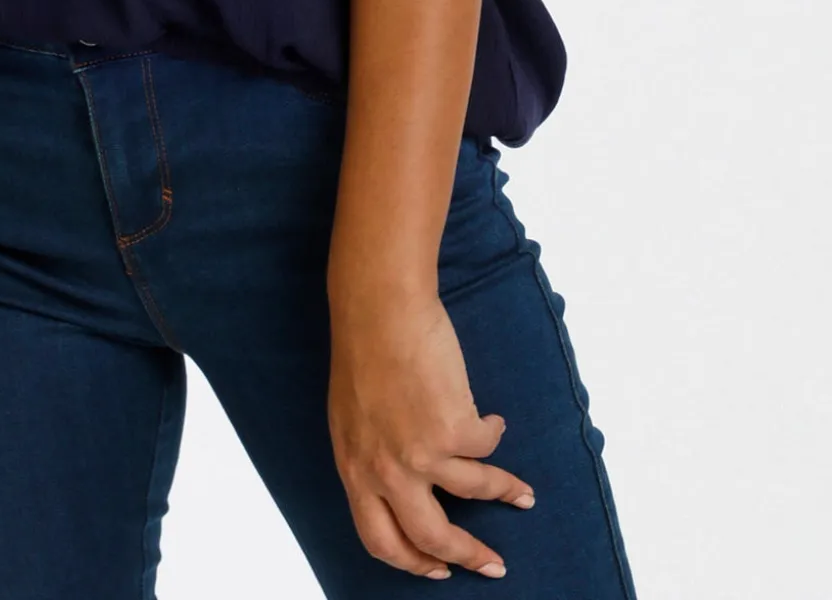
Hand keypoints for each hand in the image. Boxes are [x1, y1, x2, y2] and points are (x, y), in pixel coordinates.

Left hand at [326, 287, 533, 580]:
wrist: (380, 305)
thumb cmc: (364, 348)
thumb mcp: (352, 416)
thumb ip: (372, 453)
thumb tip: (399, 483)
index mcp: (355, 468)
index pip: (380, 539)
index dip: (412, 561)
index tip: (437, 569)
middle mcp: (385, 470)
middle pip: (431, 536)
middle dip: (468, 556)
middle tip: (493, 566)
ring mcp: (420, 453)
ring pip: (474, 492)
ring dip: (505, 493)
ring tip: (523, 495)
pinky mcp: (454, 429)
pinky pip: (486, 445)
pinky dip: (494, 434)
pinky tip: (494, 421)